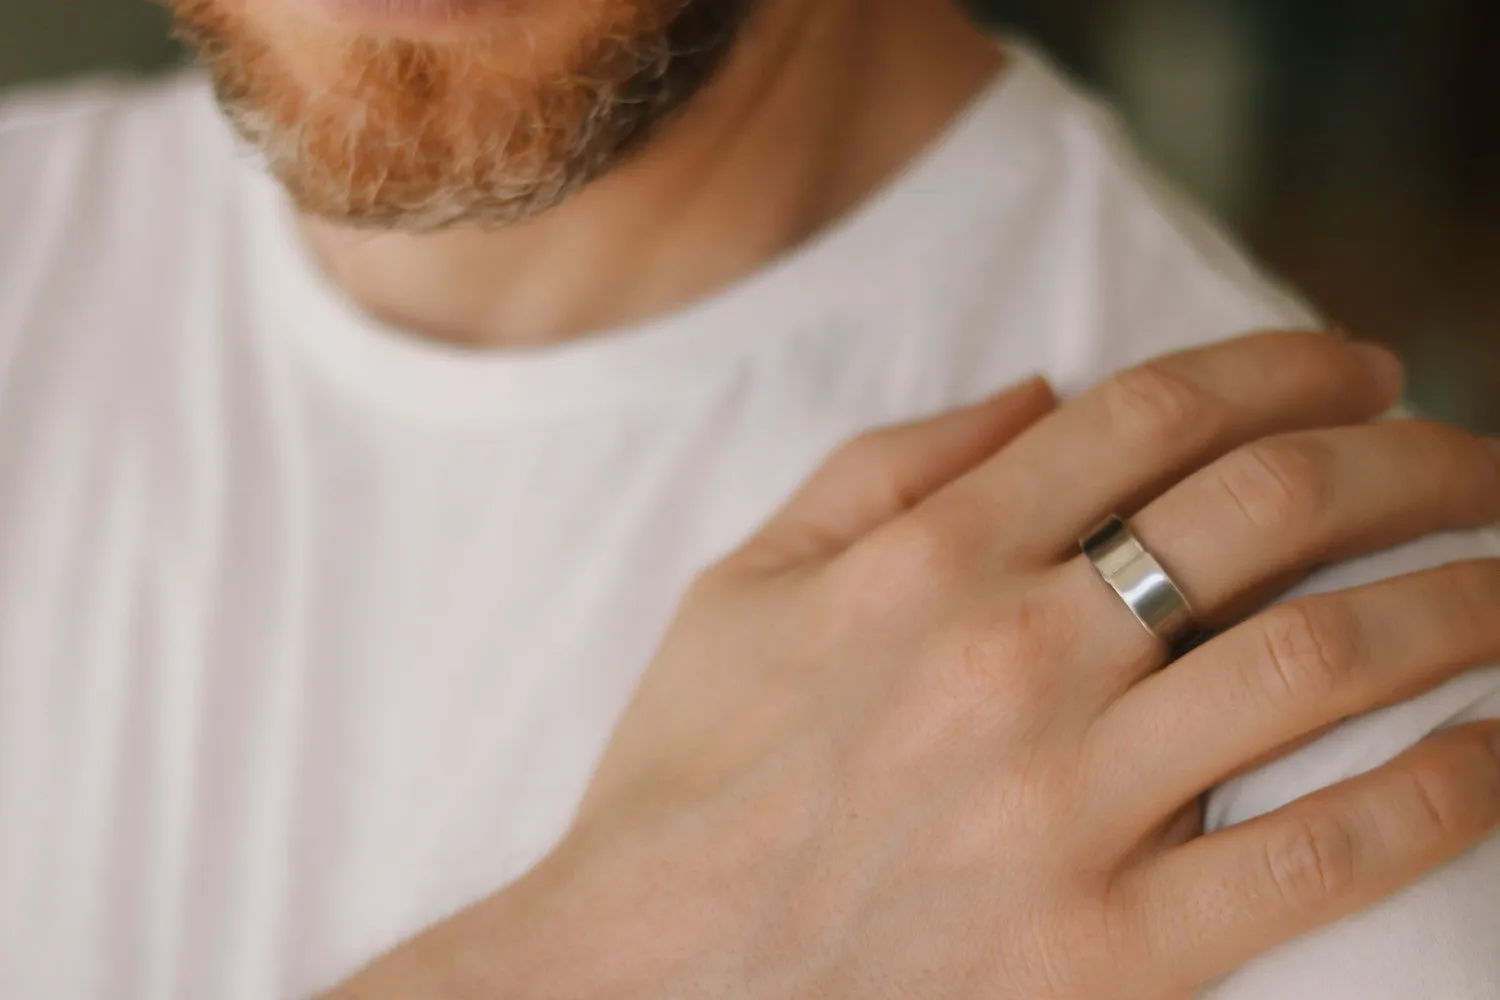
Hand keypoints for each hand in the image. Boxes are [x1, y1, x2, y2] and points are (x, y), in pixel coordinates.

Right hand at [326, 332, 1499, 999]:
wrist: (633, 982)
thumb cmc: (684, 781)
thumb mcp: (740, 586)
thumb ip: (881, 468)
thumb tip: (1036, 392)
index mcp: (923, 561)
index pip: (1151, 413)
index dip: (1283, 365)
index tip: (1360, 366)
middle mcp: (1007, 659)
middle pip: (1267, 506)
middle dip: (1409, 456)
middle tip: (1476, 458)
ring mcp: (1063, 808)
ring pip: (1321, 658)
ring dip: (1458, 597)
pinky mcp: (1103, 953)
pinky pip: (1320, 857)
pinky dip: (1439, 791)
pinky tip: (1491, 749)